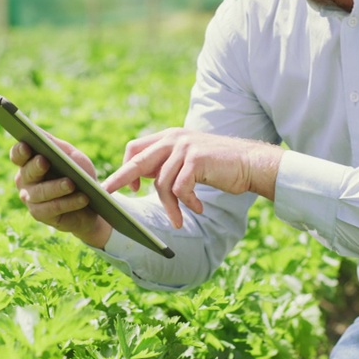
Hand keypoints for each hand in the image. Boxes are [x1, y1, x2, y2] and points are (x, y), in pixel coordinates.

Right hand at [10, 135, 111, 248]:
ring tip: (72, 183)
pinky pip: (53, 208)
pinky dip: (69, 202)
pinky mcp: (40, 215)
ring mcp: (30, 199)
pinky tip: (83, 198)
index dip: (20, 151)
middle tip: (44, 161)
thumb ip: (56, 146)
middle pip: (27, 172)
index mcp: (28, 162)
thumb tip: (40, 133)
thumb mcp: (71, 156)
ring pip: (40, 193)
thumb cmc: (77, 173)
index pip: (18, 155)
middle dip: (36, 167)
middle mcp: (24, 181)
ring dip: (57, 188)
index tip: (26, 145)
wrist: (90, 201)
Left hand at [101, 128, 282, 228]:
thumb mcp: (188, 160)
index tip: (130, 188)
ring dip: (169, 207)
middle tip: (108, 196)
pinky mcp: (197, 159)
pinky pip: (181, 188)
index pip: (135, 148)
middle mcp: (174, 139)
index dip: (126, 168)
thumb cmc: (218, 166)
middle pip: (137, 160)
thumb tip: (141, 176)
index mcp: (169, 137)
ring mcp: (186, 148)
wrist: (250, 163)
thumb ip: (166, 163)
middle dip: (120, 179)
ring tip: (177, 221)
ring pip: (162, 183)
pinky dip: (187, 202)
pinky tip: (198, 208)